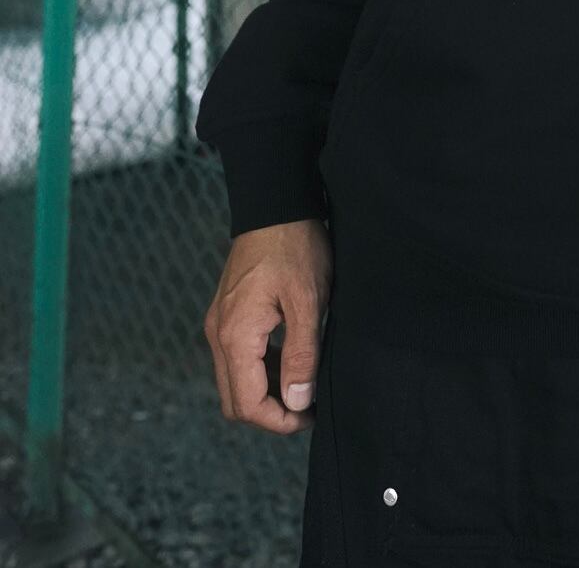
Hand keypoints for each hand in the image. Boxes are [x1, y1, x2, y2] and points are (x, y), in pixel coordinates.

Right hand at [203, 218, 332, 433]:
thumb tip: (297, 402)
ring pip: (234, 381)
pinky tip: (290, 361)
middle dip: (269, 413)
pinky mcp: (227, 314)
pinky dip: (260, 371)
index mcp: (236, 335)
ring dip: (265, 392)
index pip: (248, 404)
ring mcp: (219, 324)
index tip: (309, 417)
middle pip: (235, 400)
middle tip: (307, 407)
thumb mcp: (308, 302)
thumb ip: (301, 355)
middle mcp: (219, 334)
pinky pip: (236, 358)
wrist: (276, 205)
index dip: (278, 421)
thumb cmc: (296, 248)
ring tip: (304, 385)